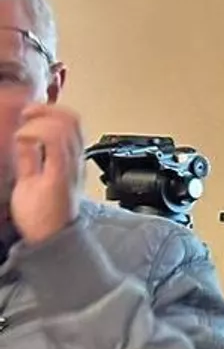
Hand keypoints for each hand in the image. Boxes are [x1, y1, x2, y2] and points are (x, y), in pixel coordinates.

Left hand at [9, 104, 83, 243]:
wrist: (50, 239)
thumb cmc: (44, 216)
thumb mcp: (31, 178)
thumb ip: (30, 158)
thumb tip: (24, 139)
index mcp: (69, 162)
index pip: (71, 124)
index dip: (50, 111)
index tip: (29, 114)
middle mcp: (74, 162)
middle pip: (72, 119)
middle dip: (45, 110)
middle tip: (26, 116)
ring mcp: (69, 167)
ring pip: (66, 125)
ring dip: (39, 119)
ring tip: (24, 129)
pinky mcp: (60, 174)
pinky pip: (54, 141)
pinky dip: (36, 132)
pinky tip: (24, 139)